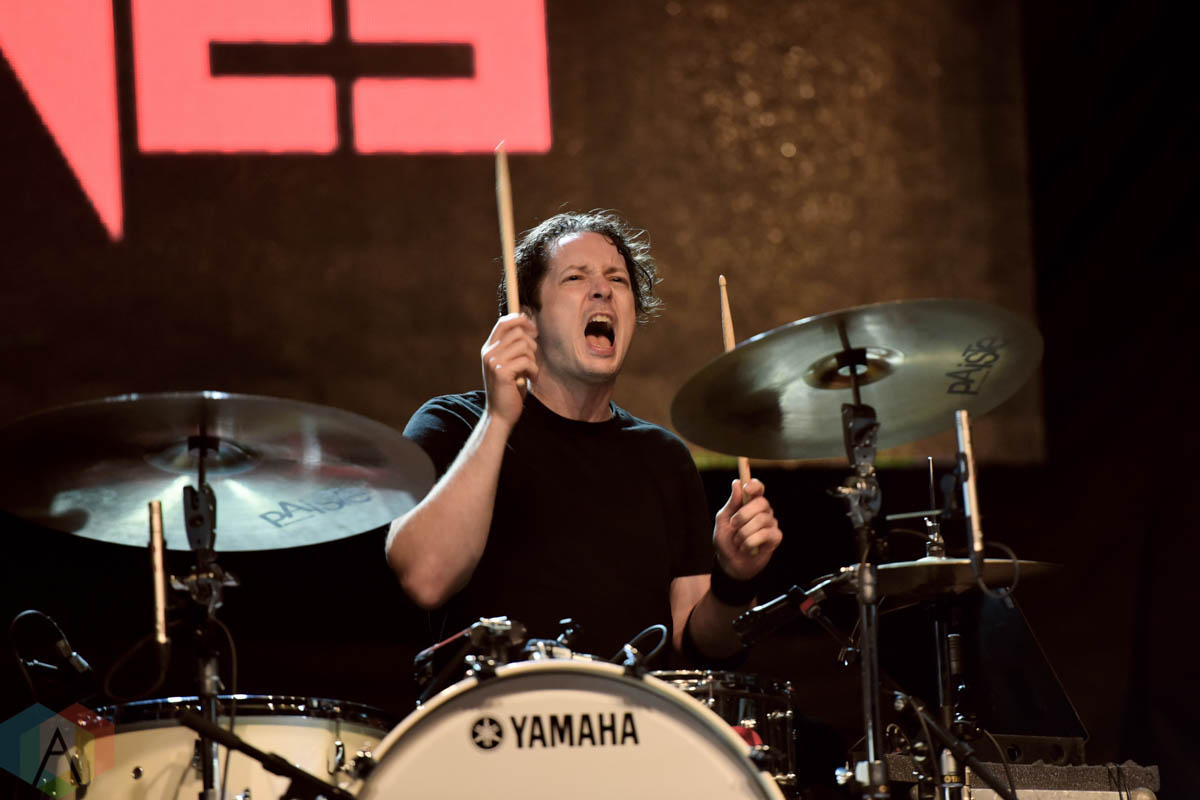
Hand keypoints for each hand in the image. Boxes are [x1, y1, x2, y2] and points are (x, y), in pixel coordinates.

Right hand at [481, 312, 538, 427]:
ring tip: (530, 372)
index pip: (504, 322)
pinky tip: (530, 379)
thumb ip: (514, 347)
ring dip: (533, 359)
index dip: (521, 320)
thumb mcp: (510, 364)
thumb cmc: (509, 390)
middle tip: (532, 360)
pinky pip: (527, 361)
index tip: (533, 329)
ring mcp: (493, 361)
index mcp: (489, 349)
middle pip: (518, 332)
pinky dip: (534, 370)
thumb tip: (529, 325)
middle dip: (531, 344)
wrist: (500, 415)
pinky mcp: (502, 372)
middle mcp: (488, 353)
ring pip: (524, 346)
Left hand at [712, 478, 780, 580]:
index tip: (746, 489)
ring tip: (738, 541)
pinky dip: (750, 542)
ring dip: (744, 532)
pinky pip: (765, 534)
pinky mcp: (776, 537)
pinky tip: (745, 548)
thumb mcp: (723, 521)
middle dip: (744, 514)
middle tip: (733, 524)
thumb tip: (737, 483)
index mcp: (750, 503)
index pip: (758, 488)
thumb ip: (731, 504)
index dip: (754, 485)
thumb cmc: (726, 540)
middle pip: (762, 502)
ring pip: (762, 519)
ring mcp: (771, 524)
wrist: (730, 564)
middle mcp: (763, 511)